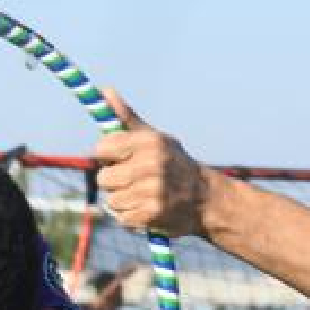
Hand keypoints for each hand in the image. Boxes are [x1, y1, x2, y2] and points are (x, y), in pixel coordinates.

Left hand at [92, 88, 211, 237]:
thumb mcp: (155, 138)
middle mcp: (150, 165)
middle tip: (134, 180)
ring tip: (143, 195)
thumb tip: (104, 90)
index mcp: (149, 142)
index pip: (102, 148)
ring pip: (111, 200)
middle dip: (115, 181)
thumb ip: (126, 118)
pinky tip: (147, 209)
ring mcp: (151, 191)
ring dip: (123, 201)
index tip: (120, 159)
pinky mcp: (151, 214)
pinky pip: (122, 218)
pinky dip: (131, 217)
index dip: (108, 156)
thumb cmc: (174, 164)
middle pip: (103, 178)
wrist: (206, 198)